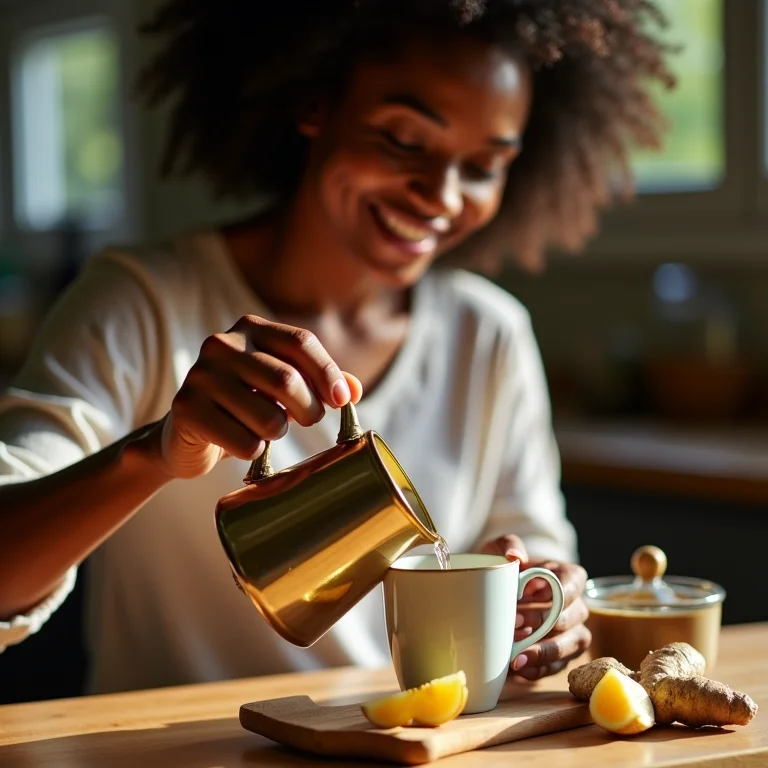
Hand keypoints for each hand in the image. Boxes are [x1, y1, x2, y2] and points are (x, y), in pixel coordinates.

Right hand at [150, 315, 362, 478]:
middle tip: (309, 420)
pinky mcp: (188, 409)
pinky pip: (245, 442)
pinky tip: (241, 442)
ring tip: (266, 430)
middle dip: (310, 409)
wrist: (187, 434)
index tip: (343, 400)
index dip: (328, 373)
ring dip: (278, 433)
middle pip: (287, 380)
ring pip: (269, 418)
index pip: (300, 342)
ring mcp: (201, 375)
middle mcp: (222, 344)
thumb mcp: (282, 388)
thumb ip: (318, 384)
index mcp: (250, 328)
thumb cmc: (245, 406)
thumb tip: (354, 390)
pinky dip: (254, 451)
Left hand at [478, 534, 590, 680]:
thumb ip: (508, 545)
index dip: (553, 592)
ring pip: (572, 645)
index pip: (573, 584)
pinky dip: (540, 669)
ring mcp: (571, 633)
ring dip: (545, 651)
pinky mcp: (560, 656)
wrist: (492, 593)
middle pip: (573, 617)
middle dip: (544, 623)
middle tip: (514, 623)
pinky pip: (558, 667)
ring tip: (516, 656)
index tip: (525, 594)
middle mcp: (576, 605)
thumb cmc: (502, 568)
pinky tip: (519, 668)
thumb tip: (515, 557)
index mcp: (568, 576)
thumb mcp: (499, 549)